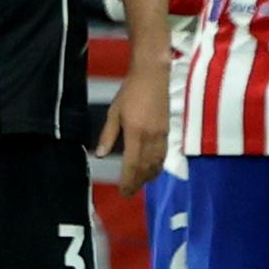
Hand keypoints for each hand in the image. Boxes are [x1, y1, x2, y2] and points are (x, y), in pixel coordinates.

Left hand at [97, 52, 167, 195]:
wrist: (152, 76)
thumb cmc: (130, 92)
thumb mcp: (114, 112)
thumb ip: (108, 135)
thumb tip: (101, 155)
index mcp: (136, 133)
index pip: (132, 164)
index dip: (128, 181)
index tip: (122, 192)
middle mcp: (151, 137)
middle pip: (145, 168)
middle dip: (137, 183)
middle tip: (128, 193)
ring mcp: (161, 135)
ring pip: (156, 164)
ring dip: (147, 177)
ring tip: (138, 184)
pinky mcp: (167, 131)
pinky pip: (163, 155)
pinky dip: (157, 166)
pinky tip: (151, 170)